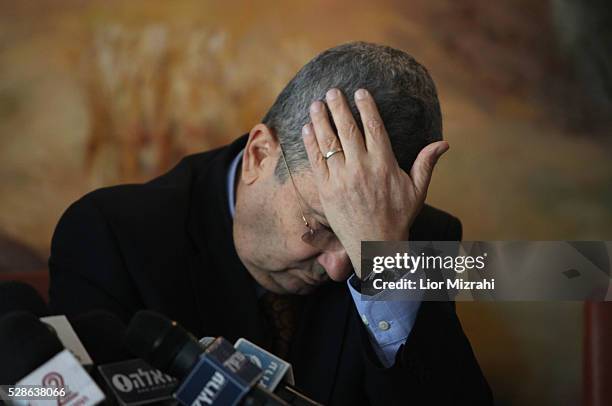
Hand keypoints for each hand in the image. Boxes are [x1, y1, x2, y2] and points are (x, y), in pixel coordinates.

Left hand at [302, 88, 448, 278]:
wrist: (375, 246)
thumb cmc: (398, 218)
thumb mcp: (417, 191)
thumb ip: (426, 163)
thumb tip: (444, 143)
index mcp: (384, 164)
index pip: (373, 127)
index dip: (365, 106)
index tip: (360, 91)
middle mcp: (361, 168)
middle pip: (347, 129)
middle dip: (338, 106)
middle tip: (332, 91)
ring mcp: (341, 179)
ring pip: (328, 142)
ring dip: (320, 119)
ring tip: (316, 103)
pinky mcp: (326, 190)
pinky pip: (316, 161)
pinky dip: (311, 143)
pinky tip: (307, 128)